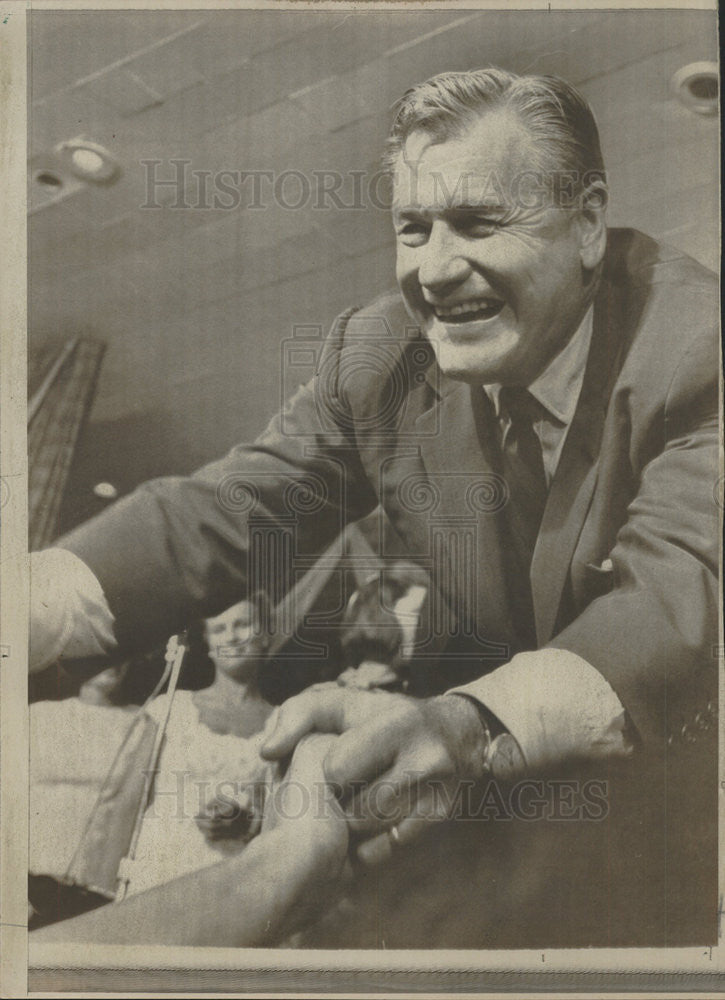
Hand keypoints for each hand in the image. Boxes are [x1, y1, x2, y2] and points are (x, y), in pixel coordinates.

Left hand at [261, 688, 489, 864]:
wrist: (456, 736)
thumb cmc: (383, 719)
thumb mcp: (346, 705)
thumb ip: (299, 715)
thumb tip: (267, 750)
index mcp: (398, 724)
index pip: (340, 768)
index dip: (329, 772)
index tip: (334, 766)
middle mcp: (425, 758)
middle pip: (356, 807)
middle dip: (340, 802)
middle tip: (341, 790)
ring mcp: (438, 791)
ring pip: (371, 829)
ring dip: (352, 824)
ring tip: (353, 803)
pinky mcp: (441, 817)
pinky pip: (390, 847)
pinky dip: (371, 842)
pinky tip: (370, 824)